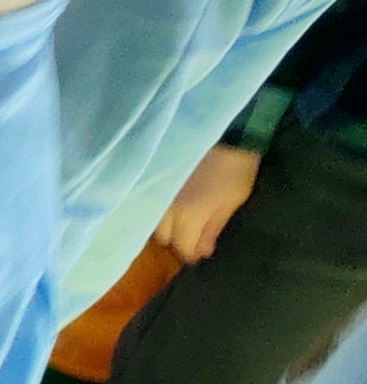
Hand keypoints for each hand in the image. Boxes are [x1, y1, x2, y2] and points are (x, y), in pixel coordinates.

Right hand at [155, 143, 261, 264]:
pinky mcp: (153, 179)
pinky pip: (149, 204)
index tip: (201, 252)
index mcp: (188, 215)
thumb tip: (203, 252)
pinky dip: (157, 210)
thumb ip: (214, 228)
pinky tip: (169, 205)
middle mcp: (165, 208)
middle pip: (163, 237)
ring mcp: (156, 193)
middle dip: (177, 239)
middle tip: (192, 234)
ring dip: (166, 225)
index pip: (182, 248)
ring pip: (152, 221)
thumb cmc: (235, 168)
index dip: (193, 254)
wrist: (224, 129)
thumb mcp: (233, 200)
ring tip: (180, 220)